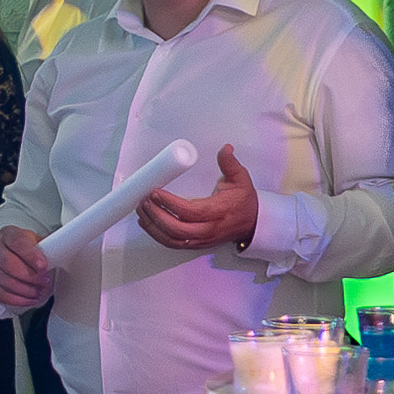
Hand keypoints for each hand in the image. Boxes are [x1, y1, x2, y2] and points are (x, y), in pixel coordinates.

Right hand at [0, 225, 55, 312]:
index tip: (43, 266)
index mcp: (8, 234)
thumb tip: (60, 251)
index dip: (30, 255)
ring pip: (4, 281)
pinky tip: (29, 299)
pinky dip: (17, 300)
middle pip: (8, 264)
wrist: (16, 257)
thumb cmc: (29, 251)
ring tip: (39, 291)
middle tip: (44, 282)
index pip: (17, 242)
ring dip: (26, 290)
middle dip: (30, 276)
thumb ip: (48, 247)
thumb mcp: (40, 244)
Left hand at [137, 146, 264, 252]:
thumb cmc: (243, 201)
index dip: (170, 203)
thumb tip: (225, 149)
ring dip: (153, 226)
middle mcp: (208, 229)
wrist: (251, 223)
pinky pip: (173, 243)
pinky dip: (157, 235)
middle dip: (157, 215)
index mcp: (218, 212)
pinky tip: (147, 223)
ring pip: (172, 239)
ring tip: (142, 210)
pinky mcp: (196, 244)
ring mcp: (201, 239)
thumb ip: (230, 163)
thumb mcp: (241, 179)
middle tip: (145, 200)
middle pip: (177, 229)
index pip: (190, 211)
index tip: (156, 192)